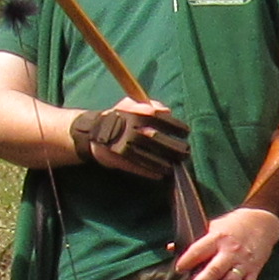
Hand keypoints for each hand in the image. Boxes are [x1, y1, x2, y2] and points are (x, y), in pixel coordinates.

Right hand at [68, 97, 188, 178]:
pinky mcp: (119, 159)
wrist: (92, 132)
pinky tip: (160, 175)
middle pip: (158, 140)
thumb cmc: (117, 117)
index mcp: (135, 114)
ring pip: (149, 156)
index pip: (161, 120)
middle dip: (174, 148)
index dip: (176, 127)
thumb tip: (168, 111)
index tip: (186, 132)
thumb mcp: (130, 104)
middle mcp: (131, 129)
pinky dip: (150, 172)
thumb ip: (150, 105)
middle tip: (185, 152)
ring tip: (174, 166)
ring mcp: (124, 146)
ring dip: (164, 163)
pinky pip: (138, 167)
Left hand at [171, 206, 278, 279]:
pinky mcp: (254, 270)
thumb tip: (171, 248)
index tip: (179, 269)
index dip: (188, 259)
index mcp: (218, 238)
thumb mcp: (213, 226)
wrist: (263, 220)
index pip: (200, 249)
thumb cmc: (234, 224)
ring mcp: (243, 262)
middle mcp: (231, 251)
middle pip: (214, 270)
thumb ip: (194, 240)